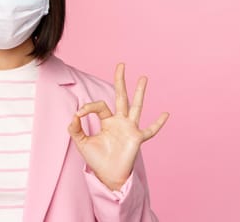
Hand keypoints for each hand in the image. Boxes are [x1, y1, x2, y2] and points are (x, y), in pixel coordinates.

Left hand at [68, 63, 168, 190]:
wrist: (108, 176)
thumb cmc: (97, 160)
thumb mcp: (81, 143)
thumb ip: (75, 129)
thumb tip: (73, 115)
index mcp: (107, 120)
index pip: (99, 105)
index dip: (88, 107)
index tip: (78, 114)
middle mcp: (120, 121)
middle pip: (120, 96)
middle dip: (120, 81)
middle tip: (121, 64)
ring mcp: (130, 128)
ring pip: (136, 106)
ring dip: (139, 92)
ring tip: (143, 78)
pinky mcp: (137, 139)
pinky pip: (150, 131)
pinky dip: (158, 123)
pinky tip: (166, 113)